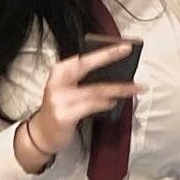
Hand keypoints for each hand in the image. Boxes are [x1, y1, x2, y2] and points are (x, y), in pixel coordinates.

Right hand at [22, 43, 142, 156]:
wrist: (42, 134)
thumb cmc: (60, 108)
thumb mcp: (67, 89)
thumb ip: (83, 79)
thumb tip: (112, 71)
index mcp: (59, 72)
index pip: (82, 58)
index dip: (103, 51)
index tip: (122, 46)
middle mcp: (57, 83)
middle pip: (85, 65)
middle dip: (107, 56)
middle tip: (126, 50)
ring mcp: (60, 99)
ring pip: (95, 90)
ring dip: (119, 88)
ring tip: (136, 87)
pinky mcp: (64, 115)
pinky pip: (91, 106)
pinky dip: (105, 104)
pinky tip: (114, 102)